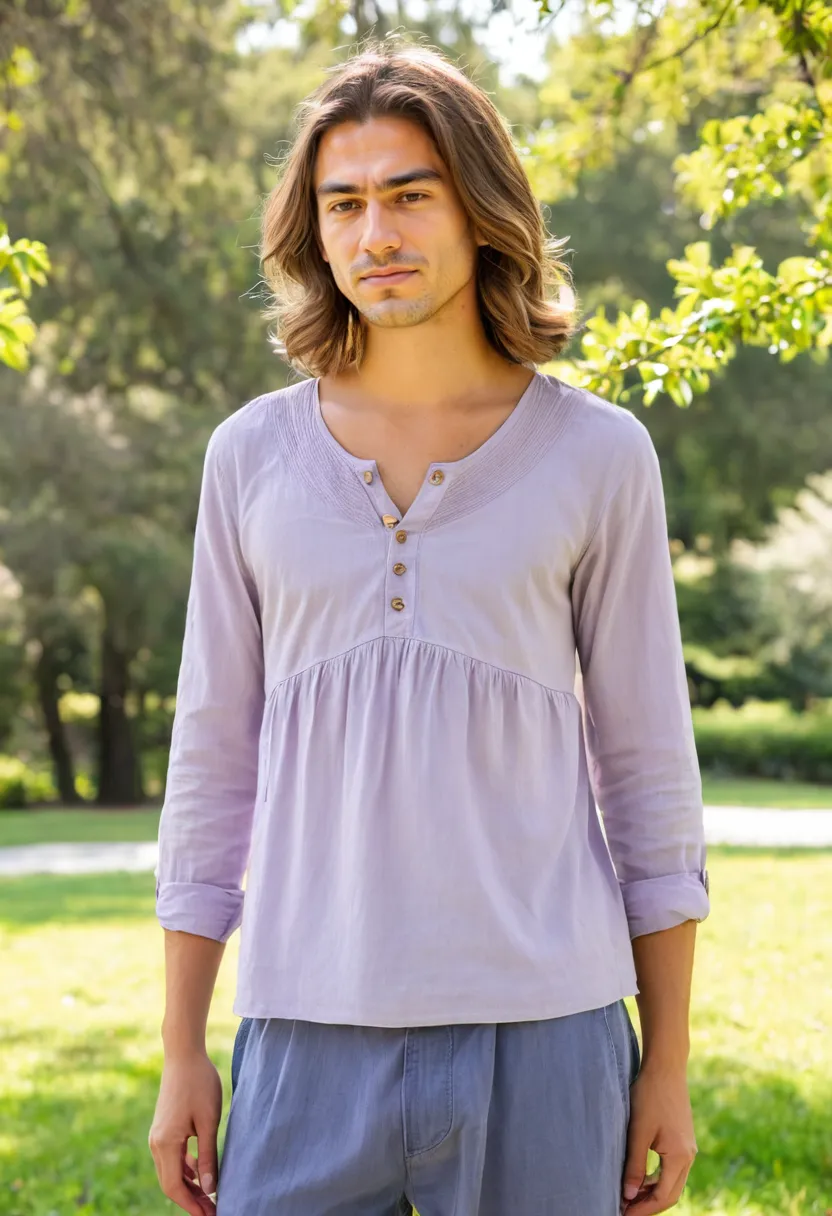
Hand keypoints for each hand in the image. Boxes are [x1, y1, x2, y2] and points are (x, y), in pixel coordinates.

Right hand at [149, 1051, 222, 1215]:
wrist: (183, 1055)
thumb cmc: (199, 1084)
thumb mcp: (209, 1121)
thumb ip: (208, 1156)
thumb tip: (210, 1189)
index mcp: (165, 1143)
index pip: (174, 1187)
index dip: (191, 1206)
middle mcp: (156, 1143)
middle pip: (171, 1183)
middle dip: (191, 1200)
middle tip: (213, 1211)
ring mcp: (157, 1136)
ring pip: (171, 1172)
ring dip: (189, 1186)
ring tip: (210, 1198)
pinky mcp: (163, 1128)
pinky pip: (172, 1158)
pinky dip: (185, 1169)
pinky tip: (200, 1173)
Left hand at [620, 1061, 697, 1214]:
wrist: (666, 1068)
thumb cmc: (650, 1095)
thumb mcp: (638, 1131)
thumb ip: (634, 1164)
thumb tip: (628, 1195)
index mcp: (680, 1156)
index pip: (663, 1196)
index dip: (643, 1209)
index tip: (623, 1213)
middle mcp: (688, 1156)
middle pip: (671, 1194)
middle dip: (648, 1205)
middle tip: (625, 1210)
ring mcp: (687, 1148)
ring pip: (672, 1183)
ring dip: (652, 1193)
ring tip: (628, 1197)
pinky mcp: (682, 1140)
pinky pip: (671, 1169)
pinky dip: (656, 1178)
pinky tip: (640, 1178)